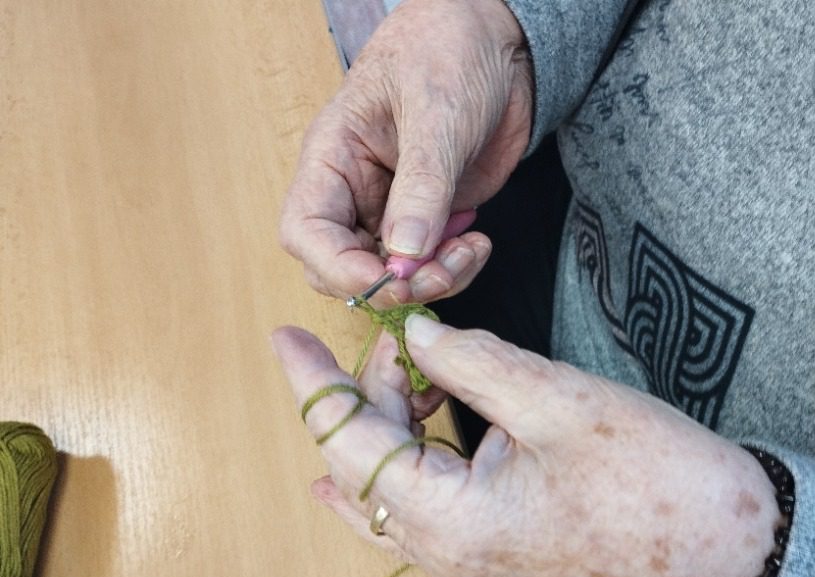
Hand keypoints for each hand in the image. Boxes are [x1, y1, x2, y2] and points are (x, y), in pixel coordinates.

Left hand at [271, 318, 780, 576]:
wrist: (721, 549)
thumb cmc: (654, 483)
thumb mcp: (555, 401)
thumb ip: (472, 362)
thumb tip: (419, 333)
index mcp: (449, 520)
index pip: (348, 443)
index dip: (315, 385)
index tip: (286, 339)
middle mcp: (443, 552)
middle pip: (366, 461)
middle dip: (376, 389)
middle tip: (412, 330)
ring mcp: (464, 559)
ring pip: (393, 479)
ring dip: (398, 417)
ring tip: (428, 363)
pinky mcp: (488, 549)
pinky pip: (423, 498)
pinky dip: (419, 446)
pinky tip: (419, 414)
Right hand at [279, 0, 533, 304]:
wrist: (497, 42)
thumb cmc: (448, 52)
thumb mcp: (436, 114)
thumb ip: (422, 186)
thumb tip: (404, 254)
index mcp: (332, 158)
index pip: (306, 232)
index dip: (339, 268)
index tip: (390, 280)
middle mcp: (354, 192)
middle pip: (344, 267)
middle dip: (391, 285)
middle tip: (440, 273)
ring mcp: (392, 211)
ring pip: (391, 277)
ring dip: (431, 282)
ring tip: (470, 252)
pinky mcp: (429, 221)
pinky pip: (429, 267)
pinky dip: (453, 270)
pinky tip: (476, 245)